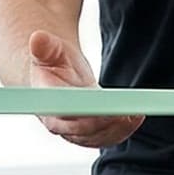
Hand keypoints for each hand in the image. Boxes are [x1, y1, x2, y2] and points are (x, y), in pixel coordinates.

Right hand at [26, 30, 142, 147]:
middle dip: (102, 122)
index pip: (60, 110)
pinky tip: (135, 118)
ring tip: (135, 115)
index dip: (78, 109)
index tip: (97, 103)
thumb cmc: (52, 62)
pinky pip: (104, 137)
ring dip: (116, 128)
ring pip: (95, 136)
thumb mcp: (49, 49)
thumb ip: (45, 46)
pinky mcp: (88, 134)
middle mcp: (56, 121)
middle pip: (79, 128)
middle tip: (124, 113)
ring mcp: (72, 131)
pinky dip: (122, 130)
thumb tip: (38, 38)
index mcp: (44, 101)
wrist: (53, 77)